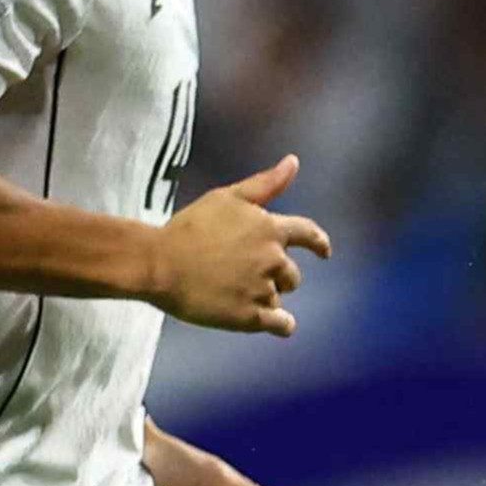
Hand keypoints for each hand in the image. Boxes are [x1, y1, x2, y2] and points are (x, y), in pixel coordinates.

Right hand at [150, 155, 331, 334]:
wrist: (160, 264)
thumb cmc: (190, 228)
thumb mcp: (227, 197)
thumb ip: (265, 184)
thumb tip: (294, 162)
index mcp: (270, 229)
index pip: (308, 234)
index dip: (319, 244)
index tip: (325, 252)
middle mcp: (272, 259)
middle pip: (291, 274)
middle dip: (276, 276)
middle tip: (244, 274)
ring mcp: (262, 289)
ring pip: (279, 297)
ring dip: (266, 296)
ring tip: (235, 292)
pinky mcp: (250, 317)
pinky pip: (281, 324)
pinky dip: (282, 323)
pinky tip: (276, 323)